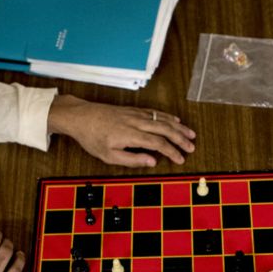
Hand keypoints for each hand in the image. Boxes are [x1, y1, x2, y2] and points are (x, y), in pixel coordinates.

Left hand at [47, 94, 195, 166]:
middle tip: (191, 148)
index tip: (180, 159)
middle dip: (180, 139)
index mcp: (131, 134)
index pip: (158, 143)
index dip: (172, 152)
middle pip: (165, 129)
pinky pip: (155, 113)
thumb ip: (132, 160)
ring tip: (190, 135)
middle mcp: (136, 122)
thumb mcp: (109, 156)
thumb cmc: (92, 137)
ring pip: (162, 119)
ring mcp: (136, 114)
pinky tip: (175, 121)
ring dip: (178, 128)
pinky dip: (167, 117)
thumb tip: (152, 161)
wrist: (81, 116)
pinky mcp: (133, 110)